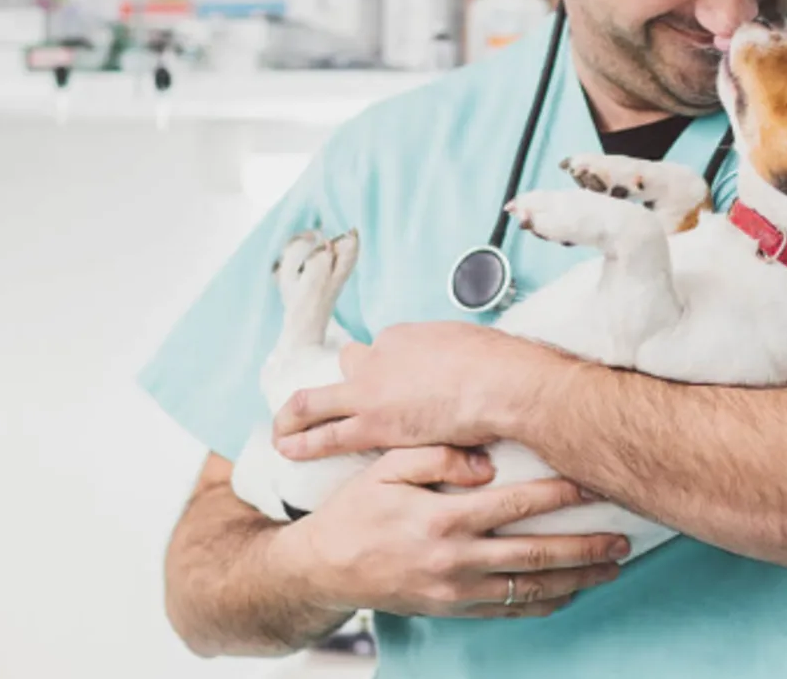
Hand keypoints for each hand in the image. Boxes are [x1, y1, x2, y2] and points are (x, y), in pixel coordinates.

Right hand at [269, 446, 627, 618]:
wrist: (323, 568)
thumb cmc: (355, 511)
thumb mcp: (384, 468)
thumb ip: (434, 456)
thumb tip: (485, 461)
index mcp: (442, 517)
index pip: (516, 503)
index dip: (560, 493)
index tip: (593, 483)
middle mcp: (455, 558)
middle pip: (537, 551)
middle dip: (586, 545)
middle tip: (623, 536)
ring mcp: (456, 590)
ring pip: (531, 586)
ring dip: (577, 577)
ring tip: (612, 566)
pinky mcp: (453, 610)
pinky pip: (510, 609)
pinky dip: (546, 602)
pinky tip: (572, 591)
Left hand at [274, 322, 558, 459]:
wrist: (504, 384)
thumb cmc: (501, 367)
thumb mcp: (475, 347)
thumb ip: (457, 357)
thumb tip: (465, 366)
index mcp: (407, 337)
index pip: (387, 352)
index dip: (391, 370)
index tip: (399, 385)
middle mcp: (381, 356)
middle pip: (349, 363)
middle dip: (342, 380)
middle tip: (333, 398)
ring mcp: (372, 389)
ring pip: (316, 400)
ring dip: (295, 415)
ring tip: (282, 429)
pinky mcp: (373, 425)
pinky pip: (324, 435)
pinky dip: (302, 443)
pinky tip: (287, 449)